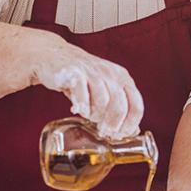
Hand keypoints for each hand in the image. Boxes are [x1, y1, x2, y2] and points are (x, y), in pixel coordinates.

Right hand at [28, 31, 143, 139]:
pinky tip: (77, 109)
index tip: (120, 134)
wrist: (54, 55)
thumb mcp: (105, 89)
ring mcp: (92, 71)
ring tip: (88, 115)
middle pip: (119, 107)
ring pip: (102, 102)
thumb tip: (132, 131)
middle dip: (111, 125)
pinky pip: (82, 94)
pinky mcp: (74, 72)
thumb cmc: (82, 77)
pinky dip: (82, 106)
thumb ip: (118, 107)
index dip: (129, 125)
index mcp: (122, 77)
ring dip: (95, 115)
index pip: (136, 106)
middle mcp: (110, 73)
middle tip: (102, 131)